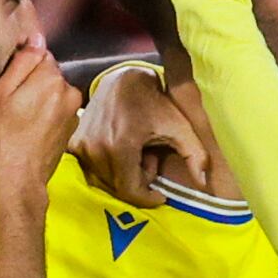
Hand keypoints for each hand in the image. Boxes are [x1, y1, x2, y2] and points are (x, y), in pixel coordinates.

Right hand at [0, 45, 81, 196]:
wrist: (20, 175)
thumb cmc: (3, 134)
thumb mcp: (1, 93)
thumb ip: (22, 63)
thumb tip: (37, 38)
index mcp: (52, 79)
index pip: (41, 55)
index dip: (24, 66)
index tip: (12, 83)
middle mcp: (70, 91)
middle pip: (50, 74)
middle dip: (34, 82)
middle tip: (14, 102)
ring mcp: (74, 110)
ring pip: (55, 91)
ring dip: (42, 97)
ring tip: (22, 116)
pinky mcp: (73, 126)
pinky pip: (59, 108)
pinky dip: (48, 112)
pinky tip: (33, 127)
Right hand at [68, 66, 208, 206]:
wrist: (123, 79)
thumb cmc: (155, 102)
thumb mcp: (180, 126)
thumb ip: (196, 156)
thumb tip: (204, 183)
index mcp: (119, 146)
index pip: (129, 191)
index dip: (147, 199)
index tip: (161, 195)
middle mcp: (94, 148)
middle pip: (117, 187)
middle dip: (138, 183)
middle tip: (151, 161)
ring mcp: (80, 146)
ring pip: (105, 180)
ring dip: (125, 175)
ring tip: (139, 154)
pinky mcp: (73, 144)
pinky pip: (92, 170)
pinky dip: (110, 169)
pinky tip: (123, 151)